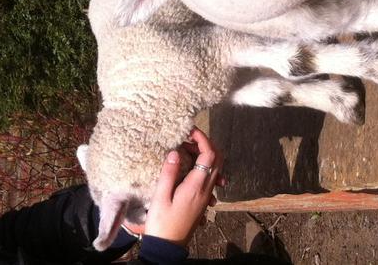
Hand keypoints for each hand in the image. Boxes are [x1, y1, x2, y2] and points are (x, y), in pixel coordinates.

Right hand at [136, 127, 224, 245]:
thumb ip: (169, 173)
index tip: (190, 131)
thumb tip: (176, 151)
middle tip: (187, 140)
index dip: (202, 139)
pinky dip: (205, 167)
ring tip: (186, 152)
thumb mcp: (160, 197)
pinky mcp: (203, 202)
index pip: (209, 155)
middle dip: (206, 144)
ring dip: (206, 155)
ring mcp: (207, 196)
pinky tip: (190, 168)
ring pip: (216, 169)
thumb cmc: (161, 222)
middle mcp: (206, 190)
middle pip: (218, 159)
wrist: (167, 247)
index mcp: (196, 186)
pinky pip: (212, 178)